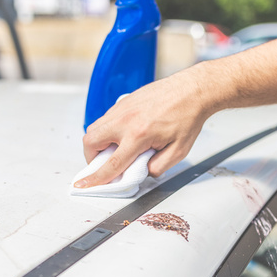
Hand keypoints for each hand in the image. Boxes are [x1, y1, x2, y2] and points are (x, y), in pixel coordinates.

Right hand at [74, 66, 211, 188]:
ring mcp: (122, 108)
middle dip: (91, 157)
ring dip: (98, 143)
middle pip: (90, 141)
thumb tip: (143, 172)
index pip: (111, 163)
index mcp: (138, 135)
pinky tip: (124, 136)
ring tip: (116, 150)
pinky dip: (107, 131)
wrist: (192, 91)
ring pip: (95, 128)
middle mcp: (125, 120)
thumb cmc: (187, 117)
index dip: (95, 178)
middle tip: (103, 165)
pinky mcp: (123, 101)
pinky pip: (106, 119)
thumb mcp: (178, 152)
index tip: (83, 184)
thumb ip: (157, 167)